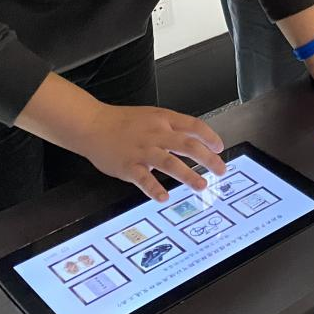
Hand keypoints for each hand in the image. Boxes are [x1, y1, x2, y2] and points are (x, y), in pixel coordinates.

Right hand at [71, 103, 226, 202]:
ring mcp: (142, 150)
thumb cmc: (123, 122)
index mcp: (163, 119)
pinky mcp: (128, 166)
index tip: (219, 148)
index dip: (210, 137)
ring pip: (169, 162)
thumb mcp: (152, 116)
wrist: (92, 125)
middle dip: (208, 158)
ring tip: (201, 185)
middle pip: (188, 145)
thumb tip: (195, 140)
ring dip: (187, 175)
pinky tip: (164, 197)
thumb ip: (172, 127)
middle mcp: (156, 134)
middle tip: (221, 170)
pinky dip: (154, 188)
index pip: (194, 126)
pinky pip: (144, 179)